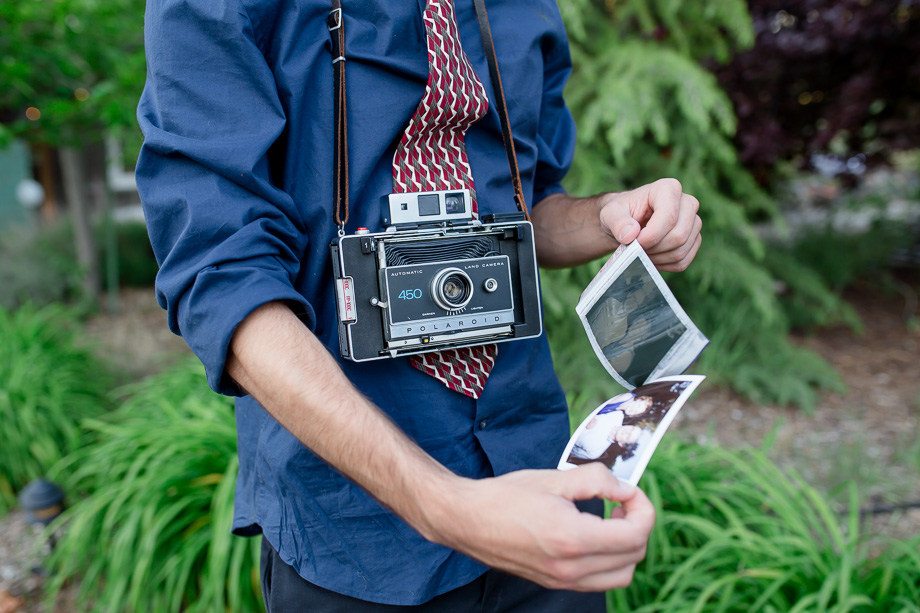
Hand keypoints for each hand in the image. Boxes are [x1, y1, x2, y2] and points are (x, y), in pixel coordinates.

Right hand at [427, 463, 654, 590]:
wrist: (466, 519)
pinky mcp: (553, 583)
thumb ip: (596, 480)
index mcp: (573, 539)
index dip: (643, 509)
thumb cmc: (504, 497)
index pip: (635, 535)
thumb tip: (625, 488)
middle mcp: (570, 569)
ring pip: (620, 575)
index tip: (631, 492)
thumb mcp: (554, 479)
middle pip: (633, 556)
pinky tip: (593, 535)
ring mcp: (562, 581)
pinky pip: (598, 581)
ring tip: (611, 520)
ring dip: (626, 548)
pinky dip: (608, 561)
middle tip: (623, 501)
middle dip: (637, 525)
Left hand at [598, 178, 701, 271]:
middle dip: (654, 248)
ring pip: (681, 250)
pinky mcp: (693, 241)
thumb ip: (617, 222)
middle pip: (679, 235)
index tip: (633, 241)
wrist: (627, 223)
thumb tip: (630, 235)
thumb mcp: (611, 213)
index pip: (669, 217)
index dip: (650, 235)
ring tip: (641, 252)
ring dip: (657, 258)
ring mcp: (694, 223)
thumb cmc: (620, 213)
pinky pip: (683, 261)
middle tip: (635, 248)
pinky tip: (650, 258)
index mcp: (668, 189)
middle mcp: (687, 203)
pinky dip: (663, 265)